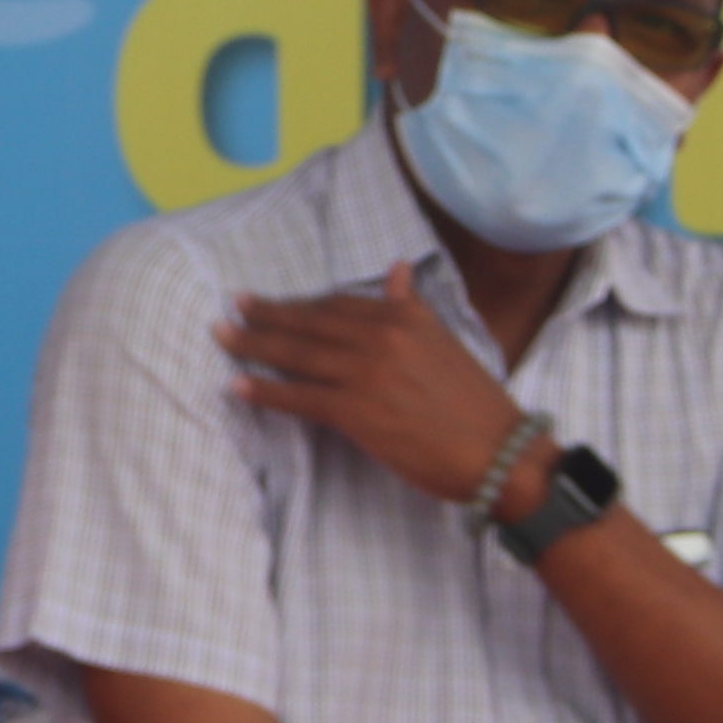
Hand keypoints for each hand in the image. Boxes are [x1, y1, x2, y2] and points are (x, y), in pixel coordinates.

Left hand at [224, 266, 531, 508]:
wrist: (500, 453)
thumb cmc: (476, 403)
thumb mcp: (446, 340)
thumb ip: (411, 306)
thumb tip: (395, 269)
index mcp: (405, 316)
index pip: (337, 303)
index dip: (300, 303)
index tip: (271, 301)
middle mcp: (383, 336)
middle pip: (309, 322)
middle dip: (265, 315)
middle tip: (232, 308)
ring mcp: (367, 373)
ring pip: (296, 355)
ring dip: (252, 346)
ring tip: (222, 336)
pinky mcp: (358, 412)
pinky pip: (299, 398)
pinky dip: (265, 392)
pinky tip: (237, 386)